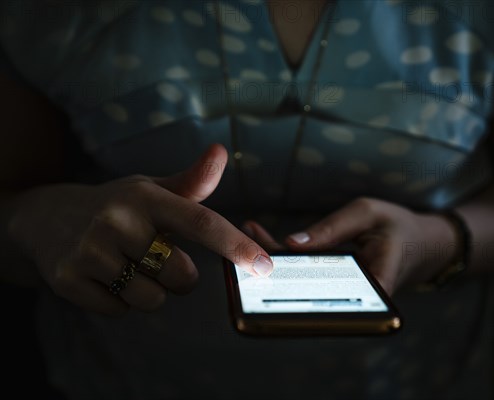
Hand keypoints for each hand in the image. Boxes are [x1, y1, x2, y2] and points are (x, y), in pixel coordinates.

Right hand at [7, 143, 272, 314]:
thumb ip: (191, 182)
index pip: (201, 223)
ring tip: (131, 267)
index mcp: (145, 197)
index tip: (266, 266)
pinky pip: (119, 310)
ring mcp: (90, 252)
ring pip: (151, 299)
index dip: (237, 246)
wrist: (45, 218)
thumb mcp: (151, 190)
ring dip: (151, 292)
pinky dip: (121, 302)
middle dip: (182, 277)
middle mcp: (117, 221)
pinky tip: (107, 277)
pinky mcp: (68, 280)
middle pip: (182, 275)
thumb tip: (221, 152)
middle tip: (160, 259)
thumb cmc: (116, 206)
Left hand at [243, 197, 457, 294]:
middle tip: (247, 246)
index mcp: (373, 285)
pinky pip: (307, 277)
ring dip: (276, 261)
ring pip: (304, 284)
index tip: (267, 278)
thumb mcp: (368, 213)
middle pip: (308, 291)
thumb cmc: (399, 226)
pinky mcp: (336, 287)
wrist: (423, 243)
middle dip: (275, 270)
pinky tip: (264, 237)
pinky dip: (287, 258)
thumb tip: (292, 243)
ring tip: (250, 234)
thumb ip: (332, 228)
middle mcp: (357, 299)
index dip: (296, 293)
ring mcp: (345, 296)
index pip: (330, 296)